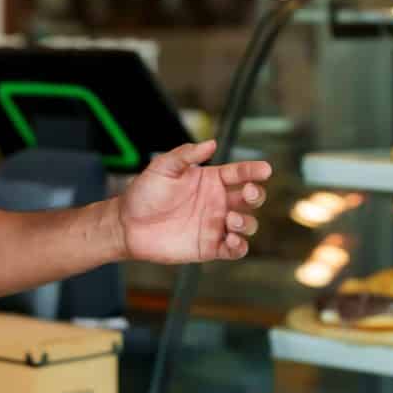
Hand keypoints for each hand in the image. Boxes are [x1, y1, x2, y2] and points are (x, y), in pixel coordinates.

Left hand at [117, 140, 271, 263]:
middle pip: (250, 198)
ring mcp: (215, 225)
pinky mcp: (210, 247)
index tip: (264, 169)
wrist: (127, 224)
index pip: (239, 173)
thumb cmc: (144, 193)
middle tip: (248, 193)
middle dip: (256, 194)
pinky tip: (230, 239)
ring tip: (231, 219)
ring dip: (247, 222)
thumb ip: (185, 154)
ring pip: (247, 224)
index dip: (253, 170)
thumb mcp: (162, 167)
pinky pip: (235, 249)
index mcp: (210, 180)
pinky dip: (240, 246)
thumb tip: (211, 143)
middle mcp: (217, 202)